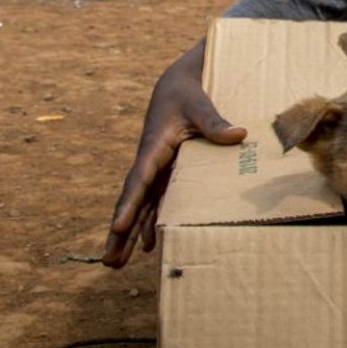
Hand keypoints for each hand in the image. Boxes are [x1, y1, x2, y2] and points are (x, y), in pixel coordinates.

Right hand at [102, 42, 245, 267]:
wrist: (176, 84)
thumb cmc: (187, 93)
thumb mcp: (199, 104)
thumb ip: (215, 121)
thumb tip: (238, 134)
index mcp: (153, 147)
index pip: (139, 180)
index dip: (130, 205)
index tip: (119, 226)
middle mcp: (148, 162)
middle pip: (131, 202)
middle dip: (119, 232)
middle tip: (108, 260)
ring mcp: (154, 169)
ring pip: (139, 207)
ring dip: (128, 234)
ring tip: (115, 263)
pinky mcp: (163, 172)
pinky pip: (153, 201)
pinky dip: (147, 222)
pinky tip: (146, 245)